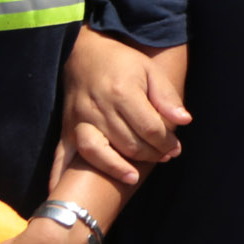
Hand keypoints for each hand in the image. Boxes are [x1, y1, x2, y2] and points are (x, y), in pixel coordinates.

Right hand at [61, 27, 186, 185]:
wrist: (83, 53)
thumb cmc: (122, 62)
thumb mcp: (150, 70)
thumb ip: (167, 96)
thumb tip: (184, 121)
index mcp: (122, 93)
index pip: (149, 128)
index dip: (166, 142)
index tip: (175, 149)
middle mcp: (98, 109)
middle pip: (127, 143)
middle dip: (150, 155)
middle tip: (164, 158)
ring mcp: (79, 121)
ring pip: (97, 152)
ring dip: (116, 169)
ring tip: (133, 177)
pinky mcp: (65, 129)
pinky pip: (61, 156)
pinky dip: (59, 175)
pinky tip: (62, 191)